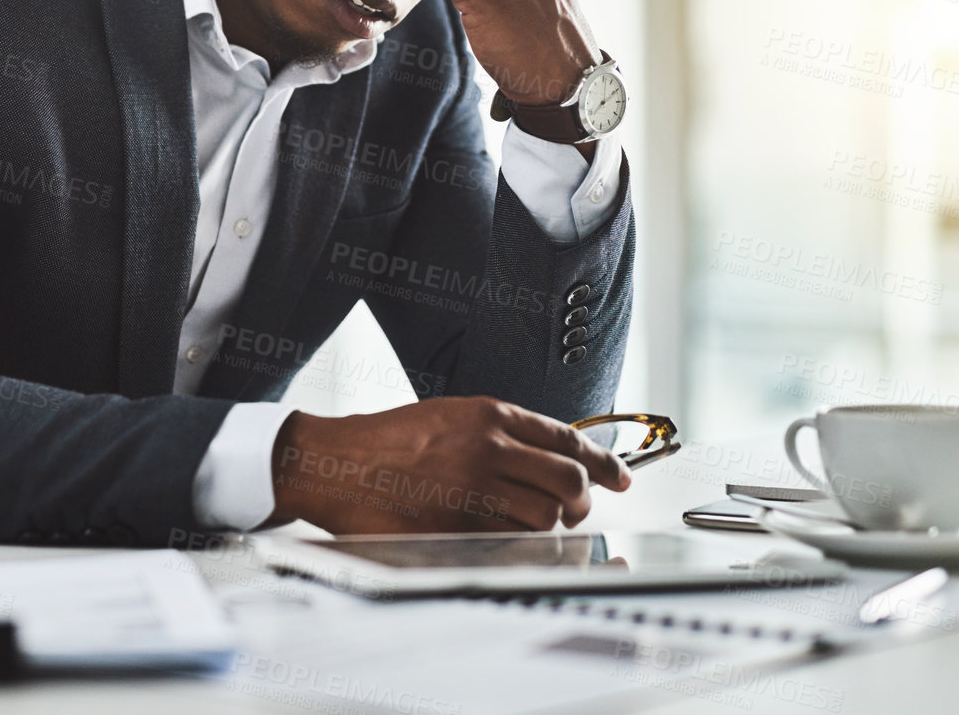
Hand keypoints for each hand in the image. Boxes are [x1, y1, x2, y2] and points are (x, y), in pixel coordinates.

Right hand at [269, 397, 631, 533]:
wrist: (339, 464)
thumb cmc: (388, 440)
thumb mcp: (450, 415)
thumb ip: (502, 432)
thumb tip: (552, 460)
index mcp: (490, 414)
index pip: (568, 438)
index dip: (603, 463)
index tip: (619, 478)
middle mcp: (489, 446)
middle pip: (569, 479)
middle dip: (583, 500)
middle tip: (578, 509)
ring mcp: (475, 488)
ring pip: (545, 516)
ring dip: (549, 526)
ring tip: (534, 524)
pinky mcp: (458, 525)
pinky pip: (512, 542)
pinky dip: (519, 544)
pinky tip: (506, 537)